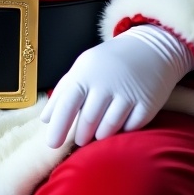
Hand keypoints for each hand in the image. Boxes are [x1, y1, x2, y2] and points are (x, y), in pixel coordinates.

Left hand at [40, 24, 193, 148]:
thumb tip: (45, 119)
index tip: (52, 144)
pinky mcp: (147, 103)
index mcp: (85, 74)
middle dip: (81, 135)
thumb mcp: (82, 69)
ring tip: (97, 134)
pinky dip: (123, 131)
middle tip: (79, 139)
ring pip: (109, 128)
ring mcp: (128, 93)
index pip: (68, 103)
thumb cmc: (107, 63)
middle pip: (89, 120)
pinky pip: (131, 128)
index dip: (59, 125)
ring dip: (101, 136)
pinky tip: (120, 126)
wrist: (148, 50)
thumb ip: (63, 92)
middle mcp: (106, 83)